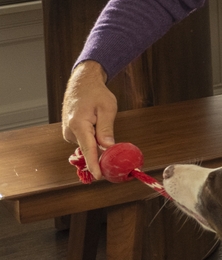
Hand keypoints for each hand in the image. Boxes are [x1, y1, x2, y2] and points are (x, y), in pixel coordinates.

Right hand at [63, 62, 117, 180]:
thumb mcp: (107, 108)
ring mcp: (68, 133)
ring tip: (100, 120)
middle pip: (89, 148)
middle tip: (114, 146)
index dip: (94, 164)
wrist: (82, 84)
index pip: (88, 149)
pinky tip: (96, 125)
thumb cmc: (96, 93)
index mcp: (79, 124)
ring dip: (97, 140)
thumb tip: (108, 147)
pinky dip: (93, 138)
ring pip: (88, 144)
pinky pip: (85, 141)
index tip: (99, 176)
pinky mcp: (70, 133)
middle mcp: (70, 131)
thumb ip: (106, 129)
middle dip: (101, 151)